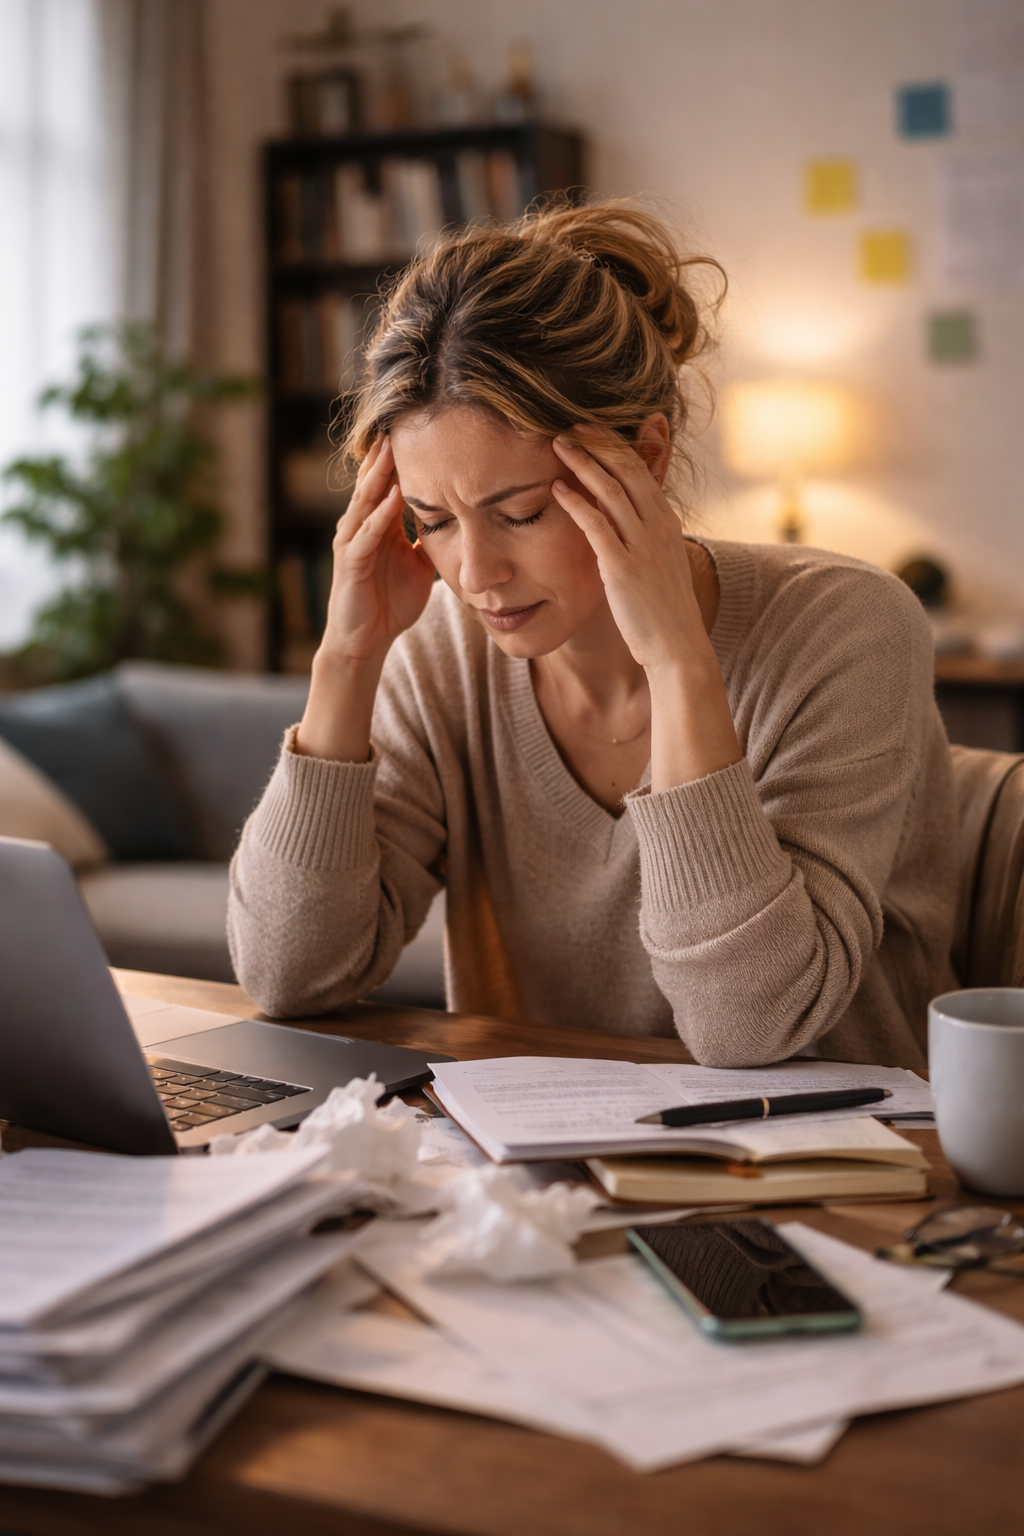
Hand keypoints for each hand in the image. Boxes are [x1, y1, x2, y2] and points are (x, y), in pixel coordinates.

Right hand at [319, 436, 434, 666]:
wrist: (367, 641)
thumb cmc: (390, 603)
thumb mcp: (421, 565)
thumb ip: (433, 541)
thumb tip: (462, 521)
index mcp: (379, 525)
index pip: (390, 483)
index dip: (404, 458)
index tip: (425, 431)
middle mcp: (361, 527)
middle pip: (375, 482)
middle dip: (387, 453)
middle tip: (402, 419)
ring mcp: (353, 543)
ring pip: (366, 501)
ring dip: (379, 475)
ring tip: (392, 447)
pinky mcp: (350, 565)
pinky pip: (365, 535)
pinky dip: (380, 515)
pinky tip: (394, 497)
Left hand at [551, 426, 707, 673]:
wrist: (678, 648)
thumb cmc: (664, 613)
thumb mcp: (659, 566)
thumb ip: (643, 541)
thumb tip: (623, 527)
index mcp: (667, 522)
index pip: (641, 470)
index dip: (614, 446)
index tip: (590, 431)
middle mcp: (658, 526)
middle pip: (627, 468)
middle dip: (597, 442)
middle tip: (570, 424)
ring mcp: (642, 545)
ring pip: (611, 489)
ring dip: (582, 462)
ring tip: (557, 444)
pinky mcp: (624, 568)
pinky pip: (596, 525)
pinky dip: (575, 502)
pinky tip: (556, 488)